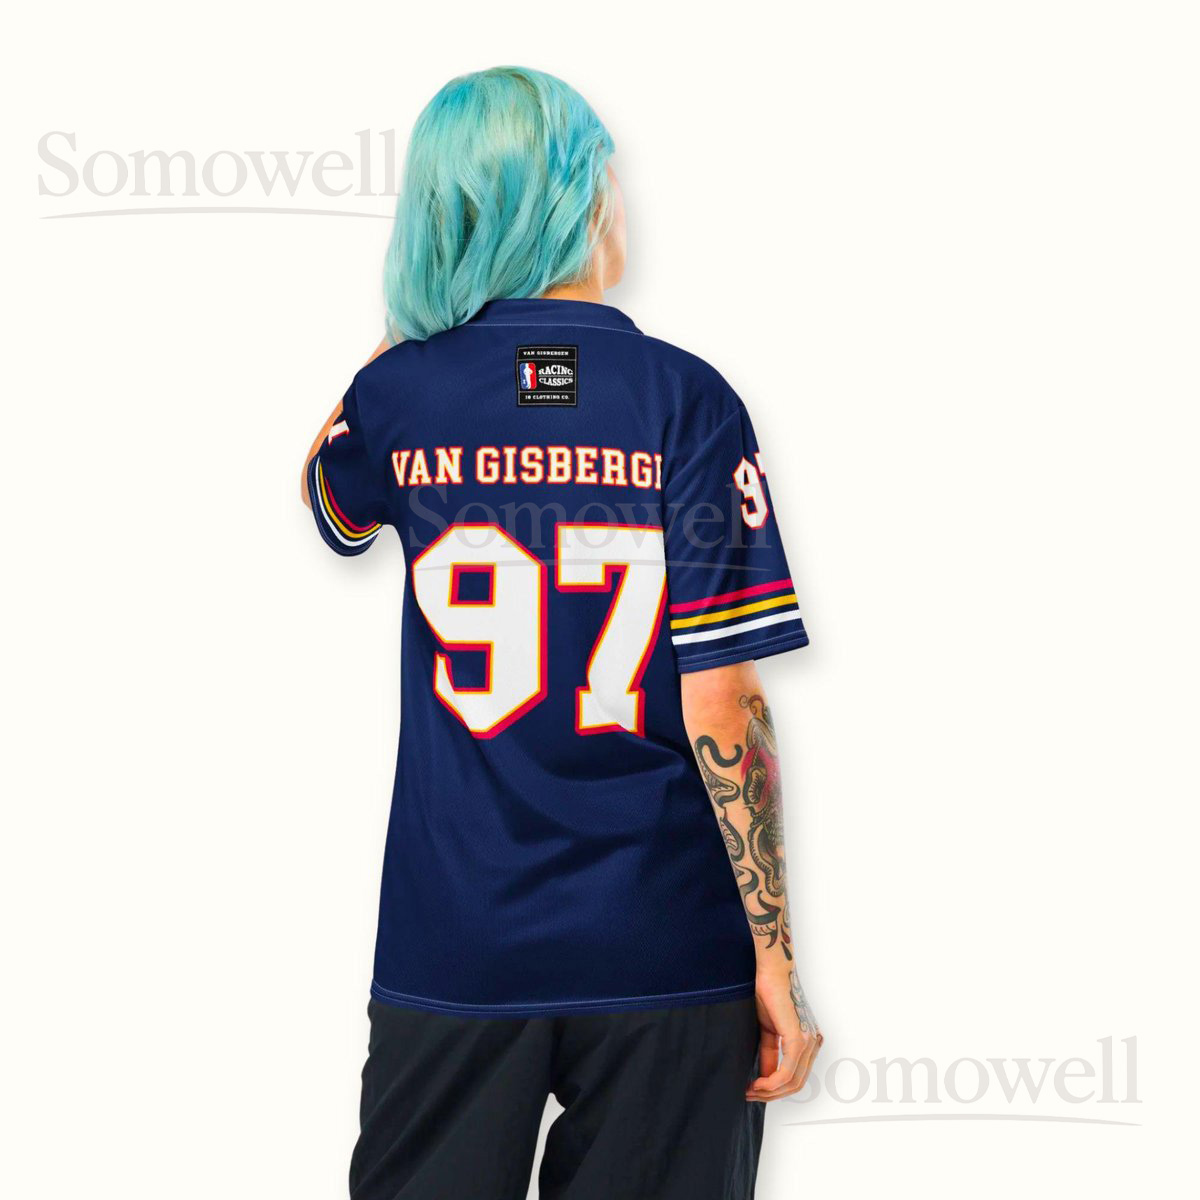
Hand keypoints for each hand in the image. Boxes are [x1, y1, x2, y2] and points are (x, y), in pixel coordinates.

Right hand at [746, 965, 822, 1100]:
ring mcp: (808, 1041)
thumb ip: (769, 1054)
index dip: (776, 1089)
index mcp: (809, 1040)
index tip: (753, 1090)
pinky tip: (757, 1084)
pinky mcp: (798, 1038)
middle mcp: (813, 1042)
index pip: (797, 1076)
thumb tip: (764, 1079)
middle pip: (797, 1083)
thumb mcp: (767, 1030)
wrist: (771, 970)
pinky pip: (787, 1071)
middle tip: (750, 1094)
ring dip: (770, 1092)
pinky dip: (772, 1083)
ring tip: (750, 1091)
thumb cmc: (768, 993)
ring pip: (793, 1082)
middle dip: (772, 1095)